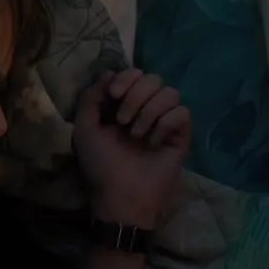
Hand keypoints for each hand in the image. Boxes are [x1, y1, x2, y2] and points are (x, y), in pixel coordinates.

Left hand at [73, 68, 190, 228]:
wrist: (121, 196)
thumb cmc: (101, 165)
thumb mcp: (85, 129)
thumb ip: (92, 98)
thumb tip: (109, 72)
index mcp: (124, 105)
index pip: (134, 74)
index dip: (126, 78)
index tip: (114, 95)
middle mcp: (146, 110)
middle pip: (154, 78)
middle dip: (136, 95)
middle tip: (123, 121)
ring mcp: (165, 122)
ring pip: (171, 92)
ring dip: (150, 110)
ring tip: (137, 134)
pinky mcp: (181, 136)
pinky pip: (182, 112)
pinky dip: (166, 123)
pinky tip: (155, 141)